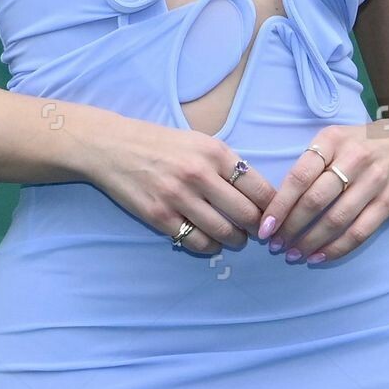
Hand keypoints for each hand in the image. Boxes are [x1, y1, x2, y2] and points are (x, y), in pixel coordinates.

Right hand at [88, 117, 276, 255]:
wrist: (113, 147)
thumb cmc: (162, 144)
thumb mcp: (201, 142)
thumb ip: (228, 165)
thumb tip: (260, 195)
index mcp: (216, 153)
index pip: (260, 189)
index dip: (273, 208)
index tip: (274, 216)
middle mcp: (200, 175)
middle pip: (247, 215)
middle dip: (257, 229)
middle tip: (257, 232)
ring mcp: (179, 198)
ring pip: (224, 233)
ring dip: (235, 241)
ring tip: (235, 238)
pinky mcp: (161, 217)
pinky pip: (197, 242)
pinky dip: (210, 247)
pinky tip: (210, 241)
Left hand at [256, 120, 388, 263]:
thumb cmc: (358, 146)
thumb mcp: (333, 140)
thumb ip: (309, 163)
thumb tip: (274, 203)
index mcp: (332, 139)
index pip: (299, 176)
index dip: (280, 205)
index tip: (265, 227)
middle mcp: (354, 157)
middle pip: (316, 199)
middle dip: (291, 227)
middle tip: (275, 245)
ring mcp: (375, 179)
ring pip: (337, 219)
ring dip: (311, 242)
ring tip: (294, 254)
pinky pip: (360, 231)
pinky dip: (337, 248)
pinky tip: (319, 257)